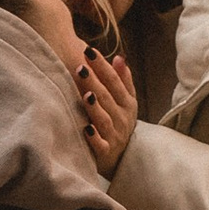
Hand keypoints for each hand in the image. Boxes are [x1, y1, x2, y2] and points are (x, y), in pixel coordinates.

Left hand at [75, 43, 138, 170]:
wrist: (121, 159)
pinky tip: (85, 128)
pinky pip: (101, 145)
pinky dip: (94, 137)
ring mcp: (115, 136)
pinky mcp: (106, 152)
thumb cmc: (119, 124)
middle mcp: (123, 118)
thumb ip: (123, 80)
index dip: (103, 66)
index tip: (89, 51)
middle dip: (95, 82)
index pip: (115, 80)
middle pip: (108, 97)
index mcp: (128, 103)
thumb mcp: (126, 102)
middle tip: (80, 67)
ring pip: (105, 119)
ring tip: (86, 94)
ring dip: (95, 107)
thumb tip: (119, 57)